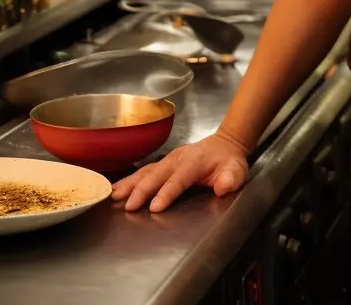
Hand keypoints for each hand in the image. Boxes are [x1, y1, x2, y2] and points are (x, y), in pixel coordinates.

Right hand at [111, 131, 248, 212]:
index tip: (155, 207)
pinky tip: (115, 189)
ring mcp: (168, 159)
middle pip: (157, 174)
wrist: (225, 144)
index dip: (167, 192)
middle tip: (129, 206)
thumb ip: (231, 178)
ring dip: (130, 184)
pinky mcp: (162, 163)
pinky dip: (128, 180)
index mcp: (195, 161)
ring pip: (146, 171)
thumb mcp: (237, 170)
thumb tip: (223, 187)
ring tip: (114, 196)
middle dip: (142, 190)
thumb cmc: (228, 161)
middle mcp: (178, 158)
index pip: (179, 178)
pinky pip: (143, 171)